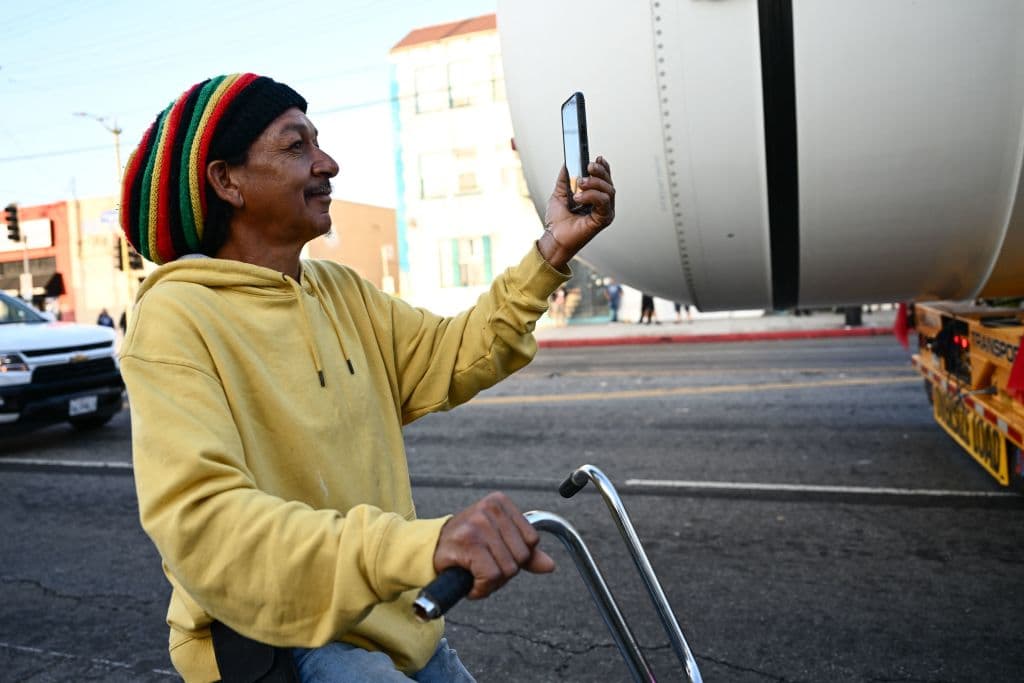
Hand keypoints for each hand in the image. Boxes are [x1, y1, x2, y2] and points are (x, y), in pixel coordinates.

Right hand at [433, 492, 554, 599]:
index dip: (516, 557)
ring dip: (491, 583)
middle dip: (504, 572)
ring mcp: (478, 524)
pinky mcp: (467, 542)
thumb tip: (550, 565)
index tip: (495, 555)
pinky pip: (491, 576)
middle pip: (521, 557)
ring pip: (508, 569)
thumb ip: (525, 553)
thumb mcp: (497, 543)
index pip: (532, 540)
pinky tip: (470, 582)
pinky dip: (481, 588)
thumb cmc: (463, 546)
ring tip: (474, 573)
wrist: (428, 550)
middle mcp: (489, 509)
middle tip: (482, 567)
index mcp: (500, 503)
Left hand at [538, 157, 615, 269]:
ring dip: (593, 183)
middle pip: (609, 182)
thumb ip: (565, 178)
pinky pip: (604, 201)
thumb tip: (567, 163)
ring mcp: (605, 212)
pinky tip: (578, 198)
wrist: (554, 238)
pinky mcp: (604, 219)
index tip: (596, 158)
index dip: (603, 167)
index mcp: (595, 197)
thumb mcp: (560, 193)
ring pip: (608, 190)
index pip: (605, 178)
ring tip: (579, 185)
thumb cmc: (558, 221)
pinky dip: (591, 195)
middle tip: (588, 167)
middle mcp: (603, 204)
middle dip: (599, 171)